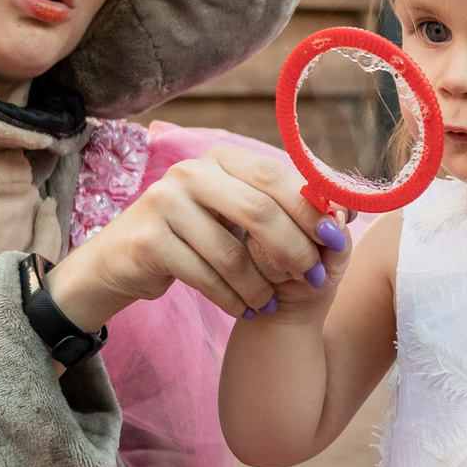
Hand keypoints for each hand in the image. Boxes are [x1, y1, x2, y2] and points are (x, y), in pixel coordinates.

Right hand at [45, 145, 344, 327]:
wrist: (121, 263)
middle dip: (293, 250)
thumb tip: (345, 213)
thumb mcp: (235, 217)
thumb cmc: (193, 238)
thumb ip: (281, 210)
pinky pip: (205, 276)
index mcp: (220, 158)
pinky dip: (231, 297)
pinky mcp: (147, 239)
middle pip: (258, 211)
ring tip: (269, 302)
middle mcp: (190, 172)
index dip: (310, 209)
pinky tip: (242, 308)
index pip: (276, 176)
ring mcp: (163, 203)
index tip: (337, 240)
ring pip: (231, 252)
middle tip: (314, 279)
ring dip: (260, 285)